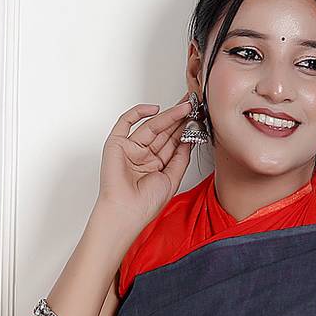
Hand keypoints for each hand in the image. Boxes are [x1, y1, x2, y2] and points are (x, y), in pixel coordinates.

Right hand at [97, 91, 193, 227]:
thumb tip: (190, 138)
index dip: (185, 130)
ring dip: (168, 115)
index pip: (173, 143)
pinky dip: (139, 112)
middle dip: (179, 118)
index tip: (198, 118)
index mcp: (156, 165)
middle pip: (164, 131)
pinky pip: (126, 122)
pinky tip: (156, 109)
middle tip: (193, 104)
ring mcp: (131, 148)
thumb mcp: (172, 179)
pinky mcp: (117, 143)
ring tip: (185, 106)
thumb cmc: (146, 204)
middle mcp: (144, 155)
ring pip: (151, 126)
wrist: (127, 212)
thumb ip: (181, 158)